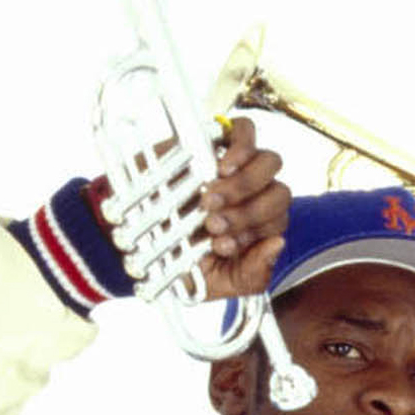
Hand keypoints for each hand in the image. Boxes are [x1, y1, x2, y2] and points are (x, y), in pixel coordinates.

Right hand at [127, 120, 287, 301]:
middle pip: (279, 193)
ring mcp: (239, 166)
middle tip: (211, 223)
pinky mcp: (217, 142)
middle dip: (247, 212)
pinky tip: (222, 168)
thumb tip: (278, 243)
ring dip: (243, 184)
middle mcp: (256, 195)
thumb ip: (254, 273)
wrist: (136, 241)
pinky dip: (242, 147)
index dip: (252, 233)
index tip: (219, 245)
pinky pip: (245, 132)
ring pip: (268, 163)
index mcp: (261, 225)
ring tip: (209, 200)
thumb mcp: (221, 281)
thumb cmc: (185, 264)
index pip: (278, 222)